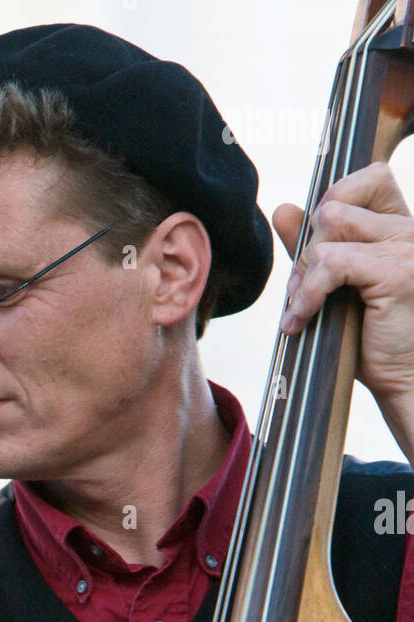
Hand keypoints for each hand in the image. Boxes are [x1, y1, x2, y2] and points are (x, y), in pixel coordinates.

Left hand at [273, 161, 413, 412]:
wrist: (404, 381)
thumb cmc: (373, 341)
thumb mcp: (338, 288)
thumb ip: (315, 247)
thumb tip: (283, 209)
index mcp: (403, 227)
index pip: (370, 178)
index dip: (334, 200)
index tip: (315, 249)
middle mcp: (410, 230)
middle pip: (336, 207)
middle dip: (306, 250)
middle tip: (300, 294)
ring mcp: (407, 248)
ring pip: (330, 230)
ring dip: (304, 271)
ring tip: (301, 308)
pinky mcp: (397, 274)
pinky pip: (333, 264)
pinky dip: (307, 293)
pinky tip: (300, 321)